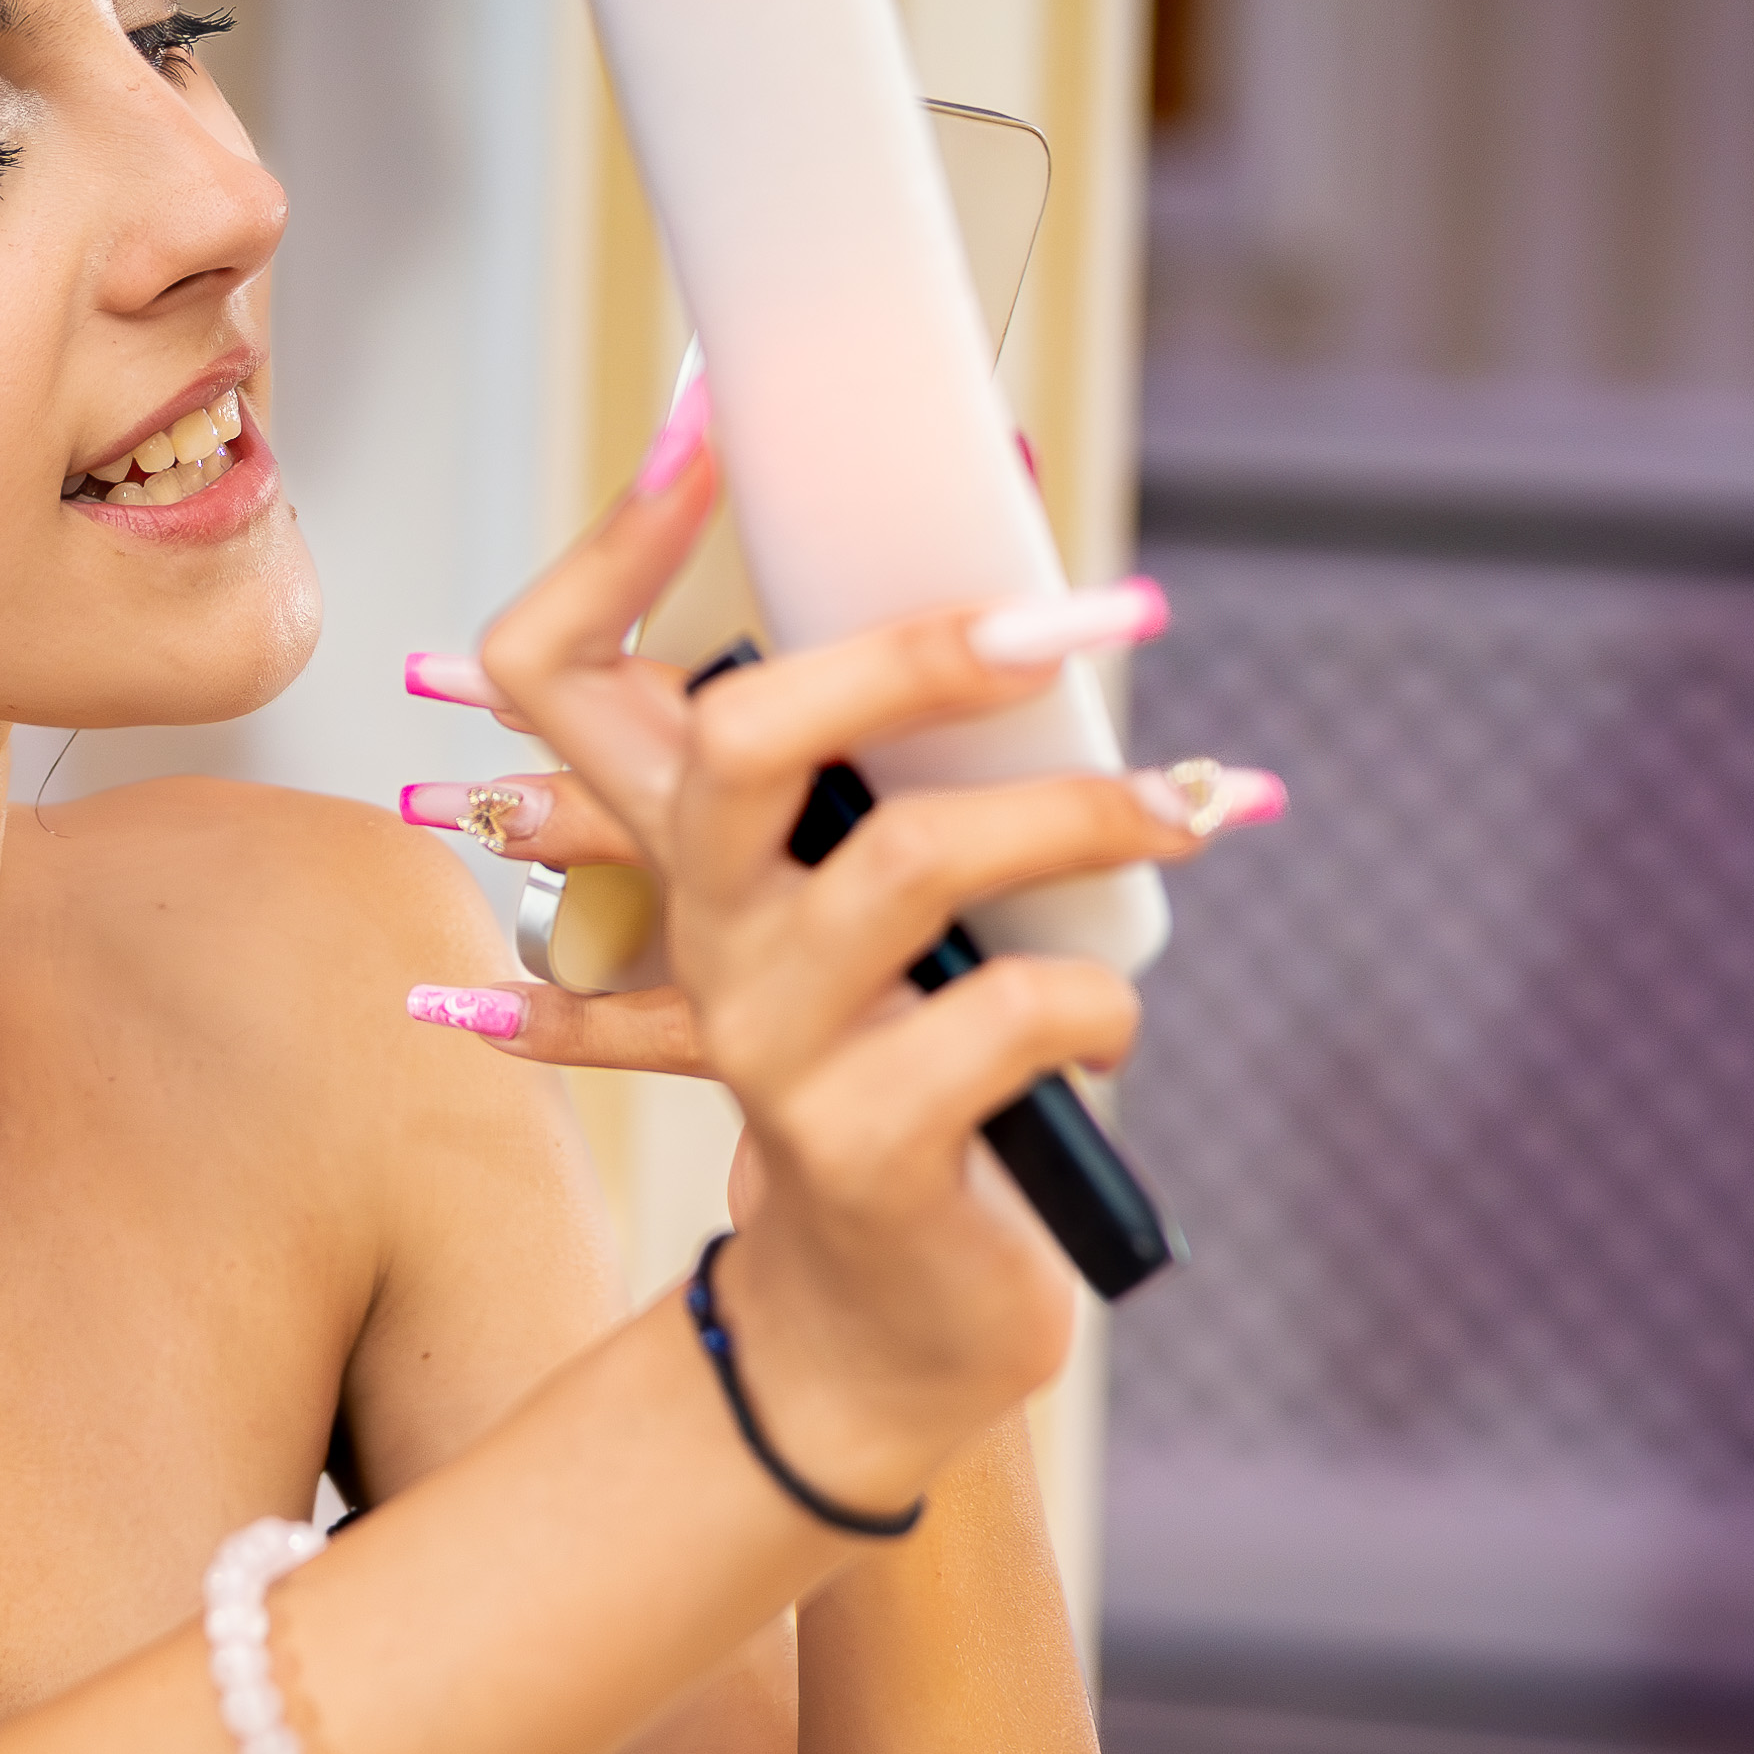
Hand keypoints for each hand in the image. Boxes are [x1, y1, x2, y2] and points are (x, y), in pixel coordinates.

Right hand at [435, 412, 1251, 1485]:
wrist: (880, 1327)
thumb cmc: (906, 1071)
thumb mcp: (880, 912)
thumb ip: (913, 774)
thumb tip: (1032, 582)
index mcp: (688, 855)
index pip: (559, 670)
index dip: (614, 546)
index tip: (710, 427)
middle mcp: (706, 934)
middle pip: (737, 737)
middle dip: (912, 650)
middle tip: (1075, 619)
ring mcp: (774, 1043)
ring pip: (908, 859)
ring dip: (1080, 815)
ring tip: (1194, 802)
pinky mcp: (869, 1145)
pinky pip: (1014, 1016)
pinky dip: (1101, 1003)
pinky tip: (1110, 1029)